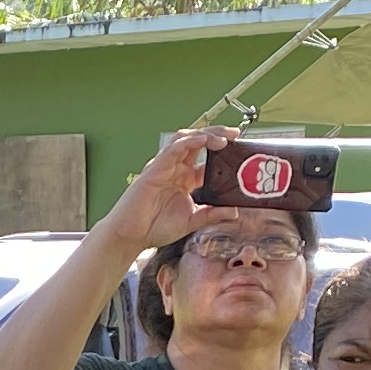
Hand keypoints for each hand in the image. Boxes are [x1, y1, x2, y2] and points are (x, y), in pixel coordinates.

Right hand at [101, 127, 224, 257]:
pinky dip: (189, 141)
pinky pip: (173, 148)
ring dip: (205, 134)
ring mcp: (165, 166)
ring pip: (186, 139)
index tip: (238, 149)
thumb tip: (234, 212)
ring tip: (223, 137)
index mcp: (184, 180)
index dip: (222, 152)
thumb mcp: (192, 221)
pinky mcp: (155, 168)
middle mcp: (175, 169)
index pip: (206, 159)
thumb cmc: (154, 228)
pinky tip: (203, 140)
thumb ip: (212, 214)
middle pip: (198, 142)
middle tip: (234, 134)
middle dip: (217, 134)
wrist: (132, 236)